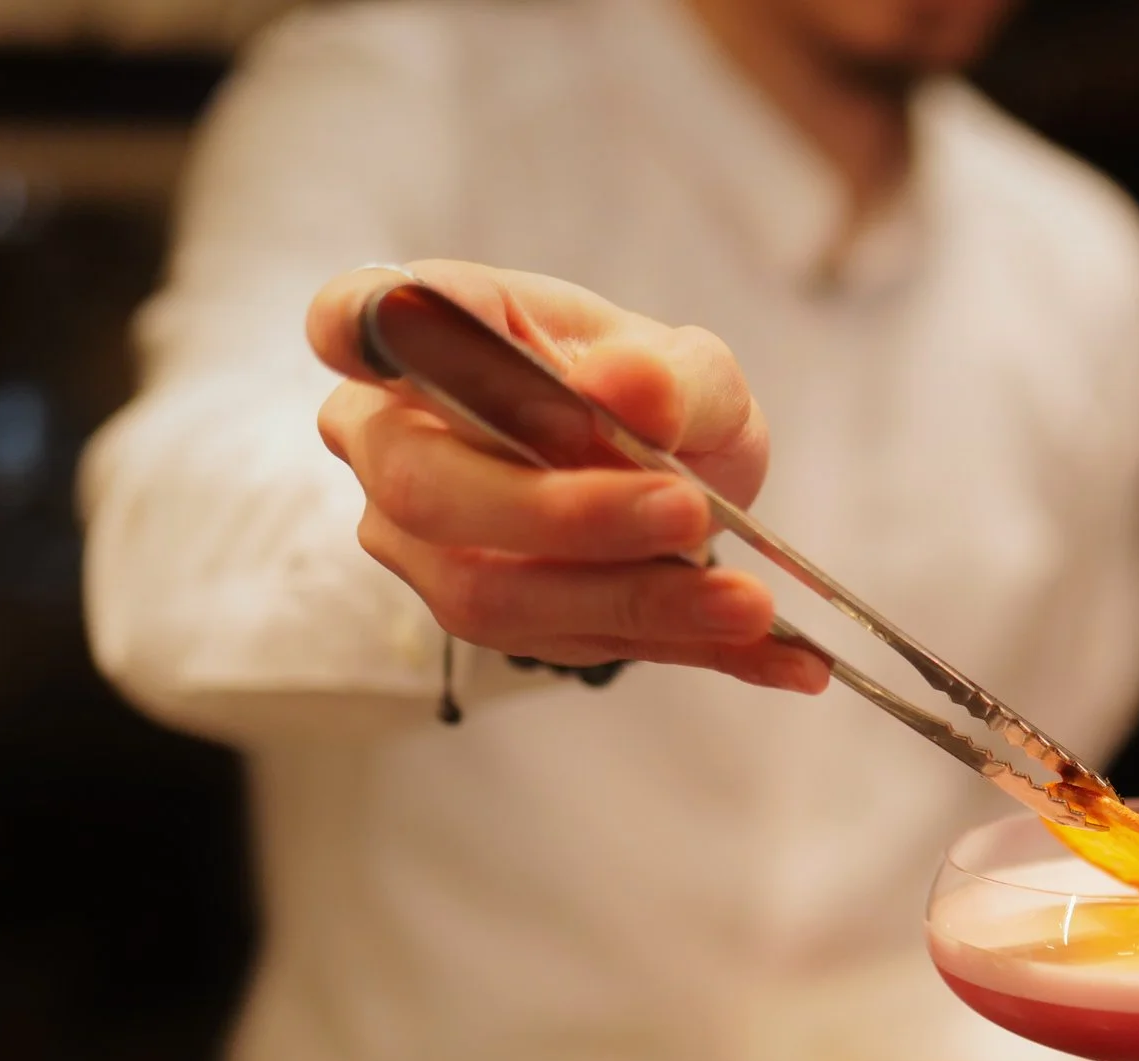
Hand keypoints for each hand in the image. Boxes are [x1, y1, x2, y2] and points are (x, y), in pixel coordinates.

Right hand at [309, 259, 827, 692]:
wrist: (682, 478)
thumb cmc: (657, 397)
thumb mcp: (691, 367)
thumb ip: (671, 375)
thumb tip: (629, 389)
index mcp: (430, 339)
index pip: (353, 320)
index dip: (361, 328)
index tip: (394, 326)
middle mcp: (398, 444)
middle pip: (430, 491)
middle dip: (564, 514)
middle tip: (685, 511)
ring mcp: (430, 547)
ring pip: (494, 593)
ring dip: (635, 602)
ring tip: (749, 606)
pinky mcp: (496, 620)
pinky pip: (582, 645)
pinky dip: (692, 653)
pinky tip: (785, 663)